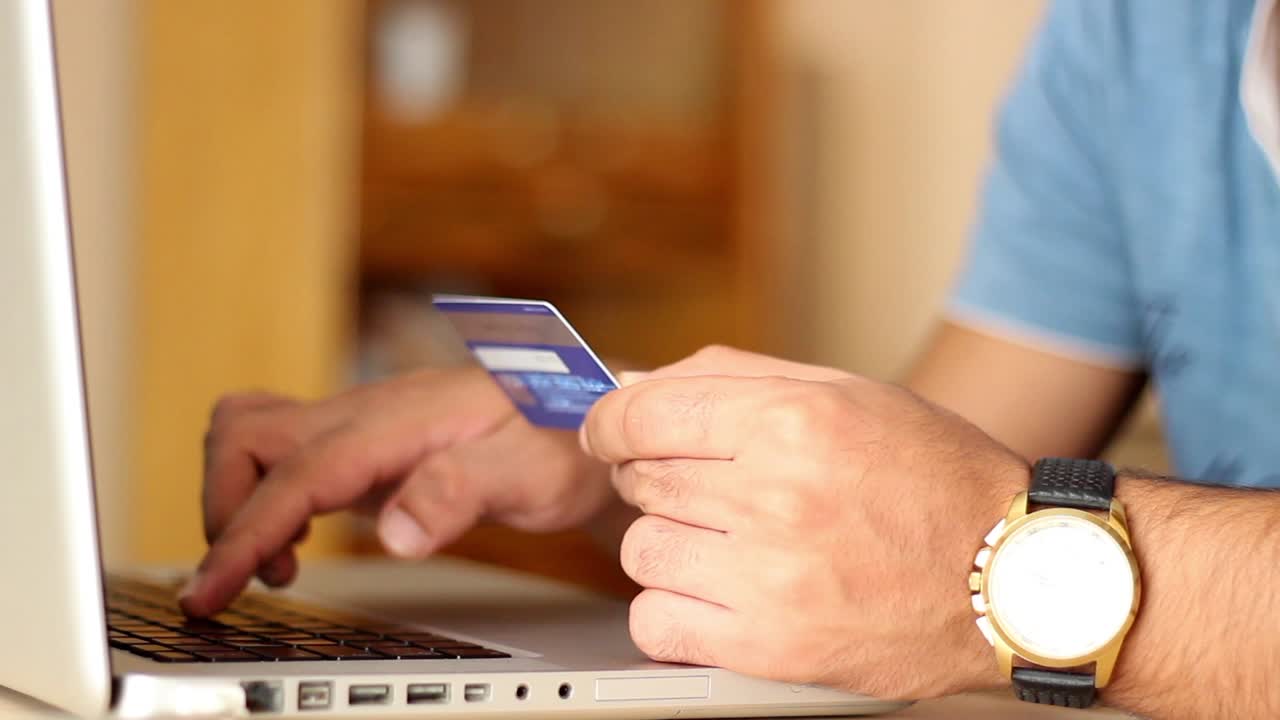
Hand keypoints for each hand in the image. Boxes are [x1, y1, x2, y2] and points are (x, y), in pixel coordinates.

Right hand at [182, 367, 614, 616]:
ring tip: (277, 565)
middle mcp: (368, 411)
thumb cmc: (563, 439)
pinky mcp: (365, 445)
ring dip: (240, 499)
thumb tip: (393, 534)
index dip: (245, 530)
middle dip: (224, 509)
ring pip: (255, 435)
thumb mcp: (529, 472)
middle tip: (244, 580)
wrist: (588, 415)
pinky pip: (285, 455)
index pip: (298, 472)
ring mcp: (362, 424)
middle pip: (247, 436)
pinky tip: (296, 541)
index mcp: (400, 418)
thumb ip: (459, 492)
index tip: (212, 588)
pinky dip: (266, 496)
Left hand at [581, 348, 1027, 699]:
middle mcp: (775, 494)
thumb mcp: (849, 393)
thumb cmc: (935, 479)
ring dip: (670, 546)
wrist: (1016, 579)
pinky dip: (672, 611)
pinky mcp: (769, 646)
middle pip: (643, 480)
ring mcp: (768, 576)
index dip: (610, 423)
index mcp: (793, 420)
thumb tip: (633, 388)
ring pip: (642, 551)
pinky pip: (654, 623)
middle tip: (714, 491)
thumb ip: (734, 377)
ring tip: (728, 546)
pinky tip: (718, 595)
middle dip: (661, 480)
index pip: (641, 414)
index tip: (609, 434)